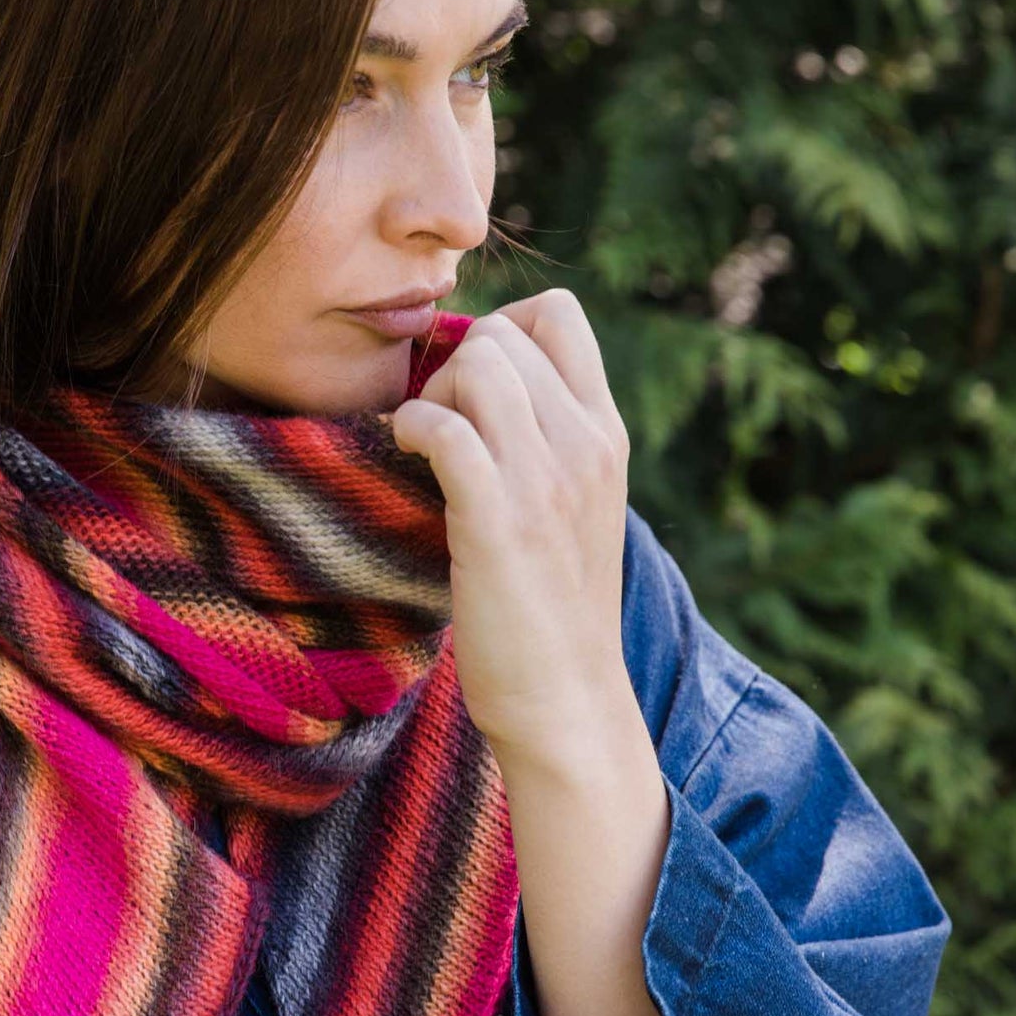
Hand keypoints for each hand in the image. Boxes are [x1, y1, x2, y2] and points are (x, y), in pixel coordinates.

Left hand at [390, 288, 633, 768]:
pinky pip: (443, 426)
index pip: (561, 314)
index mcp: (607, 436)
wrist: (566, 700)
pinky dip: (412, 428)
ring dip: (432, 394)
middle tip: (439, 427)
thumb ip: (550, 446)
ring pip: (478, 364)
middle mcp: (587, 445)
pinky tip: (408, 460)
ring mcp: (547, 480)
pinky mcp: (498, 520)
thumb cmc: (554, 611)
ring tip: (425, 448)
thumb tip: (487, 393)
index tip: (471, 387)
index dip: (499, 328)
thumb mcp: (575, 510)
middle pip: (506, 332)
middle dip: (455, 364)